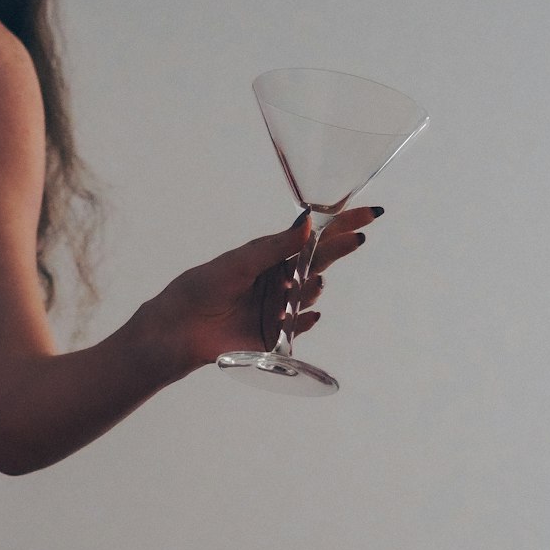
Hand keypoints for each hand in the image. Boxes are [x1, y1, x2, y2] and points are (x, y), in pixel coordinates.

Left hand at [145, 204, 382, 375]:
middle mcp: (282, 281)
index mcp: (274, 257)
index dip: (341, 225)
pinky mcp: (276, 337)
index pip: (313, 237)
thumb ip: (275, 246)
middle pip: (319, 262)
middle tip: (358, 237)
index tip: (368, 213)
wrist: (180, 328)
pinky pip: (299, 328)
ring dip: (312, 287)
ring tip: (305, 284)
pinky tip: (308, 314)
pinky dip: (305, 320)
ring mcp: (281, 309)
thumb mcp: (240, 261)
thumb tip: (308, 221)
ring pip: (309, 295)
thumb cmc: (203, 287)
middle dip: (340, 248)